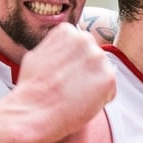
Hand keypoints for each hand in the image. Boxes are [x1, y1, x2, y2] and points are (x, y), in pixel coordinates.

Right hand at [15, 23, 115, 142]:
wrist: (33, 111)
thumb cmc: (32, 88)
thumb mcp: (37, 54)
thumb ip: (56, 48)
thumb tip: (63, 48)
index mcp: (68, 31)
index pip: (81, 46)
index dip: (73, 64)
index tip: (63, 75)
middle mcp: (85, 39)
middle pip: (94, 58)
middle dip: (86, 73)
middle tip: (69, 87)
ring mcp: (98, 57)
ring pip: (103, 73)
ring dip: (93, 86)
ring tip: (73, 96)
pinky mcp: (108, 77)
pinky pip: (110, 90)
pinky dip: (100, 100)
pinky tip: (82, 103)